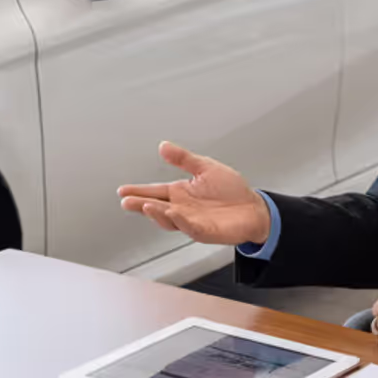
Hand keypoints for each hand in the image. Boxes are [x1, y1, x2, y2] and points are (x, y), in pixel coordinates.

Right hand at [116, 143, 272, 245]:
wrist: (254, 208)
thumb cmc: (232, 190)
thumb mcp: (205, 167)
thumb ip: (184, 159)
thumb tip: (163, 146)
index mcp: (181, 193)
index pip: (155, 192)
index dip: (138, 191)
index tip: (123, 190)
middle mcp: (182, 208)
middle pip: (156, 207)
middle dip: (140, 204)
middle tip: (126, 201)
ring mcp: (192, 221)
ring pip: (169, 220)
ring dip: (157, 214)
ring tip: (145, 205)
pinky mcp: (205, 231)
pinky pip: (190, 227)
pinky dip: (180, 221)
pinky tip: (173, 213)